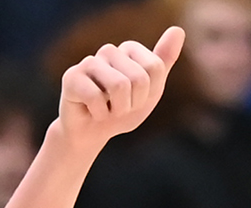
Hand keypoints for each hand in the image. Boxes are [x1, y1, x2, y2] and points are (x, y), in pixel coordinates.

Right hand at [57, 25, 182, 146]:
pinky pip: (96, 98)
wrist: (91, 134)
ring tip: (106, 109)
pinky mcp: (71, 77)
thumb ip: (164, 61)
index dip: (148, 94)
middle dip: (132, 104)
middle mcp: (109, 51)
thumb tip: (178, 30)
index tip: (135, 100)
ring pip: (119, 86)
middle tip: (118, 108)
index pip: (155, 68)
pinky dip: (98, 114)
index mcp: (129, 49)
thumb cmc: (120, 111)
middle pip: (139, 78)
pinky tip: (91, 112)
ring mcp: (89, 62)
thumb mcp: (150, 91)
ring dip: (116, 110)